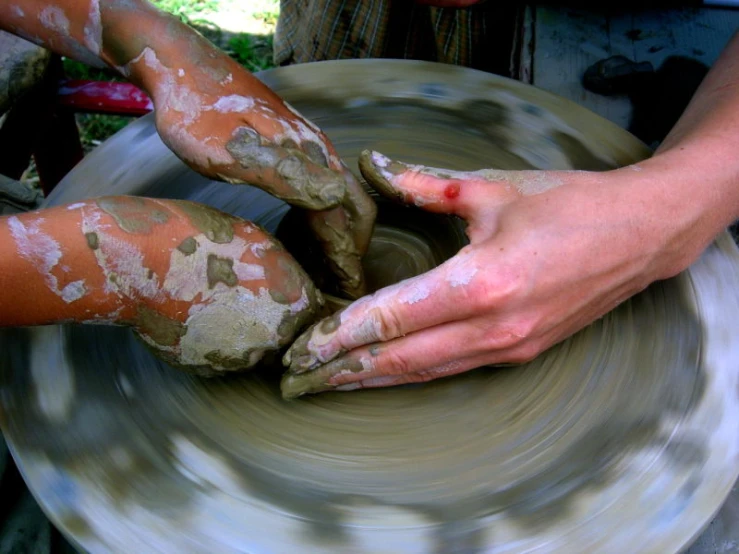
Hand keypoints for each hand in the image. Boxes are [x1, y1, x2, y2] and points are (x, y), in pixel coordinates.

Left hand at [0, 0, 375, 297]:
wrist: (181, 69)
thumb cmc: (199, 114)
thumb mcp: (233, 153)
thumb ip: (284, 175)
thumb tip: (334, 201)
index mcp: (310, 157)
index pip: (345, 216)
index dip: (347, 257)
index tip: (349, 291)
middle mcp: (316, 153)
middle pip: (352, 208)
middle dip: (351, 249)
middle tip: (343, 286)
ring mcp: (304, 150)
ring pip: (335, 200)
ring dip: (333, 237)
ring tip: (325, 273)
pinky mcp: (289, 148)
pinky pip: (315, 191)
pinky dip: (315, 221)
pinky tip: (298, 238)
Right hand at [0, 197, 321, 375]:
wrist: (142, 261)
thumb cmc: (200, 238)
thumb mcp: (259, 244)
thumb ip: (287, 274)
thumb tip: (298, 293)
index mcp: (295, 300)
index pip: (320, 315)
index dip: (304, 306)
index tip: (292, 301)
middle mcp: (275, 337)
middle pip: (290, 339)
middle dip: (278, 324)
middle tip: (250, 301)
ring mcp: (242, 359)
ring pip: (256, 353)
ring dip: (247, 337)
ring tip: (218, 306)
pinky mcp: (209, 371)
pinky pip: (224, 361)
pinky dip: (218, 346)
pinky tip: (198, 318)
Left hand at [279, 150, 703, 397]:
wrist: (640, 235)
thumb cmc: (569, 205)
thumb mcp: (491, 188)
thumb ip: (423, 184)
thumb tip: (372, 166)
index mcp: (482, 283)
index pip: (391, 318)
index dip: (341, 334)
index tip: (302, 347)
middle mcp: (492, 327)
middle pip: (399, 360)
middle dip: (343, 371)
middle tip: (297, 380)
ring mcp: (508, 346)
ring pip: (423, 372)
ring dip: (372, 380)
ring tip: (329, 384)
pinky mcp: (519, 351)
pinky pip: (451, 369)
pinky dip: (411, 374)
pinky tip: (386, 373)